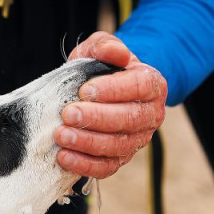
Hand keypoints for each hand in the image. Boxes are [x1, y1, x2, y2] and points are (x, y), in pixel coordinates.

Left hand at [55, 32, 166, 178]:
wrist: (104, 89)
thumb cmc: (103, 67)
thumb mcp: (102, 48)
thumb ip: (106, 46)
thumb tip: (115, 52)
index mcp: (152, 84)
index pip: (139, 87)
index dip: (113, 90)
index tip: (85, 90)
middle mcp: (151, 114)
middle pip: (129, 120)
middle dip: (97, 118)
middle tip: (69, 114)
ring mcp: (138, 139)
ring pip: (118, 146)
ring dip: (88, 143)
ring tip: (61, 135)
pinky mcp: (122, 158)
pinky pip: (107, 167)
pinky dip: (85, 165)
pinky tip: (64, 157)